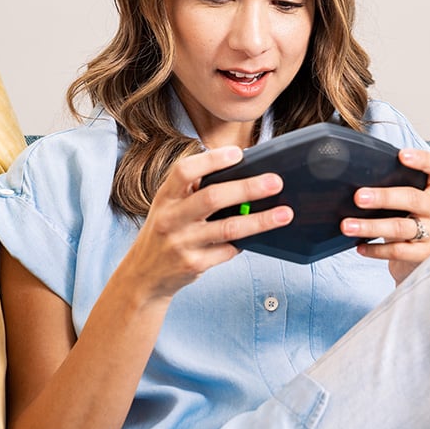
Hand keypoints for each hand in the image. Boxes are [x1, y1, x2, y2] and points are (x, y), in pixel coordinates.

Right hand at [112, 146, 293, 300]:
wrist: (144, 275)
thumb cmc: (168, 231)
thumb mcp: (171, 206)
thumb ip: (196, 189)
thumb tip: (242, 170)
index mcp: (165, 197)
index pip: (184, 171)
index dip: (211, 160)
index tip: (239, 153)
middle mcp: (170, 219)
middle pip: (212, 198)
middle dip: (247, 188)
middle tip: (276, 182)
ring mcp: (182, 243)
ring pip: (228, 228)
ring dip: (260, 220)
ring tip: (285, 214)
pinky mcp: (194, 264)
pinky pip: (228, 250)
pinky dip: (244, 242)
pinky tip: (256, 236)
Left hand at [341, 149, 429, 283]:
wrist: (417, 259)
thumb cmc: (406, 221)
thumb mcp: (404, 202)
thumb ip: (392, 189)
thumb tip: (355, 181)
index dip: (423, 160)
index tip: (401, 155)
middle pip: (414, 198)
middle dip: (384, 197)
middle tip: (358, 197)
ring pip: (402, 227)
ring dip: (371, 226)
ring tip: (348, 226)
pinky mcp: (429, 254)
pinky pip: (399, 251)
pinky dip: (375, 249)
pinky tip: (360, 246)